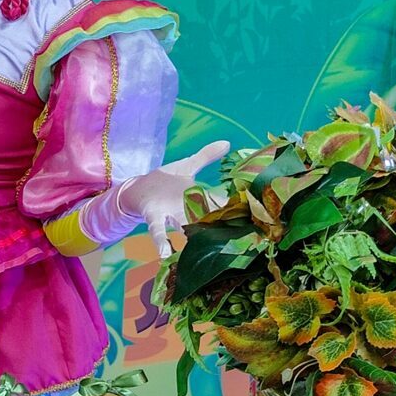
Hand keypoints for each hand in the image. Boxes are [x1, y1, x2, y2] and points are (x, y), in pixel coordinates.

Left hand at [119, 140, 229, 254]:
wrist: (139, 189)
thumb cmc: (167, 181)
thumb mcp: (187, 166)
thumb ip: (206, 156)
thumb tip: (227, 143)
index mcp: (198, 196)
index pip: (222, 202)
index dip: (237, 208)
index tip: (256, 214)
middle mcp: (188, 209)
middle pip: (208, 218)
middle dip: (221, 226)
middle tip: (238, 237)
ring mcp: (171, 214)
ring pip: (186, 225)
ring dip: (195, 235)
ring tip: (205, 246)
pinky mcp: (154, 216)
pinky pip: (159, 230)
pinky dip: (161, 241)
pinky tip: (163, 253)